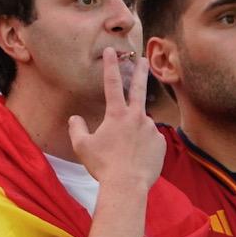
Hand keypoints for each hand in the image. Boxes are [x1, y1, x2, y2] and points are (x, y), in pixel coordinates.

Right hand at [69, 49, 163, 191]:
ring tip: (125, 153)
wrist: (127, 185)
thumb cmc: (103, 166)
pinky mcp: (160, 142)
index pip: (111, 84)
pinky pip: (150, 141)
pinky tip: (135, 160)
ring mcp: (151, 129)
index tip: (111, 51)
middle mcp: (136, 117)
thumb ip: (77, 129)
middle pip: (139, 88)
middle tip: (144, 60)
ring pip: (141, 126)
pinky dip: (143, 147)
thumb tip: (75, 119)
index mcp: (117, 115)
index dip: (111, 66)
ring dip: (134, 134)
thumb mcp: (82, 147)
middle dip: (140, 71)